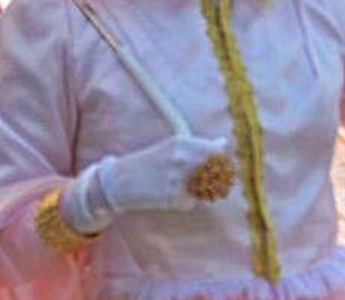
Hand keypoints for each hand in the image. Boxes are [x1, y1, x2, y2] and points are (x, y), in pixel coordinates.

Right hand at [61, 135, 229, 233]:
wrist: (120, 181)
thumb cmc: (150, 163)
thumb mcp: (173, 148)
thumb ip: (199, 147)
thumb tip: (224, 143)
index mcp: (183, 142)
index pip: (217, 152)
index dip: (223, 162)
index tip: (220, 167)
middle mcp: (182, 158)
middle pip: (216, 171)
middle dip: (215, 178)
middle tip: (205, 182)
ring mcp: (178, 177)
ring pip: (206, 189)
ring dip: (201, 192)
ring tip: (185, 189)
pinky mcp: (173, 196)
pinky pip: (191, 202)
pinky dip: (186, 202)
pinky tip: (172, 197)